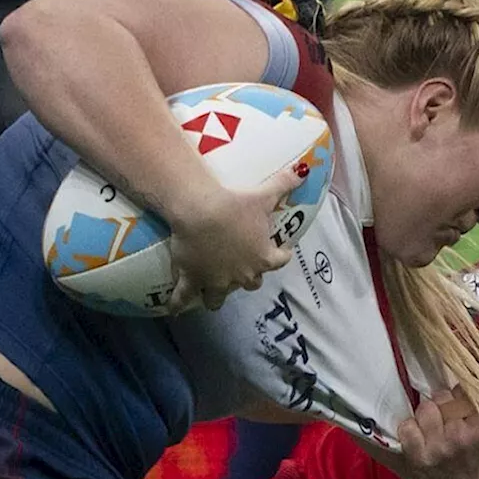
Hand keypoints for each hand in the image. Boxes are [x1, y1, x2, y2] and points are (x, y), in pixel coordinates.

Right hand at [167, 164, 304, 312]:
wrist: (201, 211)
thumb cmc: (235, 205)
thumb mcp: (263, 195)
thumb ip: (285, 184)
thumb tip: (304, 169)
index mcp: (263, 257)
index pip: (279, 261)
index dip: (280, 256)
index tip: (281, 252)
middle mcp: (243, 275)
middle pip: (251, 283)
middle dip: (248, 277)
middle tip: (243, 266)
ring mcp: (217, 280)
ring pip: (219, 297)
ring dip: (217, 295)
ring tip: (212, 293)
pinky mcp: (192, 279)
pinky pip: (183, 297)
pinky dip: (178, 303)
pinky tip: (174, 308)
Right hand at [370, 386, 478, 478]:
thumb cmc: (426, 478)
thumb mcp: (398, 467)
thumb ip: (374, 446)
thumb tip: (346, 423)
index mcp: (420, 457)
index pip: (408, 425)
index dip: (411, 425)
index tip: (416, 433)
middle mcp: (443, 448)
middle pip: (429, 406)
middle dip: (429, 411)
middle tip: (434, 424)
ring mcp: (466, 438)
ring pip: (448, 398)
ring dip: (447, 404)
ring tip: (450, 420)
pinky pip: (471, 397)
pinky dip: (466, 399)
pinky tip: (464, 412)